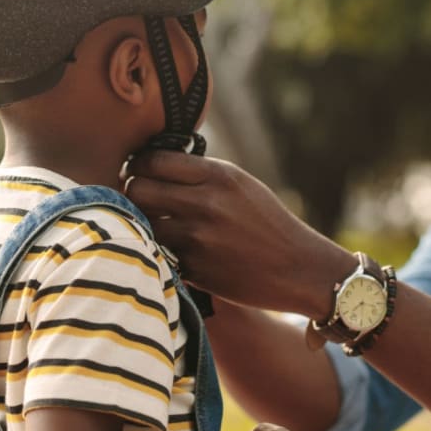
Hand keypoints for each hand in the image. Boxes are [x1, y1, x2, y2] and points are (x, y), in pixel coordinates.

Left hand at [123, 151, 351, 317]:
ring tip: (151, 225)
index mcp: (218, 176)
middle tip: (139, 200)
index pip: (152, 160)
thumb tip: (150, 164)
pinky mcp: (194, 270)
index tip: (138, 172)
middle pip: (137, 190)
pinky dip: (157, 251)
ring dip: (141, 225)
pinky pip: (156, 254)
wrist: (299, 268)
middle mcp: (205, 204)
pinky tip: (169, 250)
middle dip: (132, 193)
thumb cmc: (267, 222)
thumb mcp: (240, 184)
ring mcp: (198, 239)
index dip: (137, 165)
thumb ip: (199, 173)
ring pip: (140, 224)